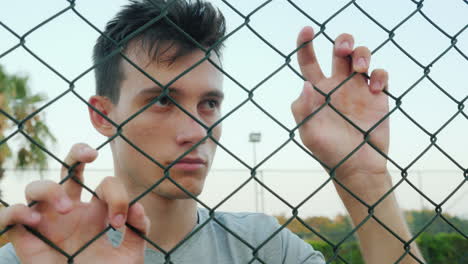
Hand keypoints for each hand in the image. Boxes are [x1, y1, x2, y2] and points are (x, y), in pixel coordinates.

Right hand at [0, 144, 149, 263]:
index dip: (116, 196)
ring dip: (50, 189)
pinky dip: (17, 212)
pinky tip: (34, 219)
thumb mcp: (130, 254)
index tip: (118, 222)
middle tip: (91, 155)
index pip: (106, 185)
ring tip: (67, 208)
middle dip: (77, 152)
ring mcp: (48, 222)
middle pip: (68, 168)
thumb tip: (137, 207)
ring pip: (37, 187)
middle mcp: (71, 210)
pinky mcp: (27, 239)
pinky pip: (10, 216)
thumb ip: (137, 230)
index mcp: (96, 211)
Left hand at [291, 26, 389, 182]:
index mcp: (317, 90)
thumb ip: (303, 109)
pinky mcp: (377, 96)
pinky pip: (380, 75)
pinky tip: (374, 90)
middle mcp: (337, 85)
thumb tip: (305, 85)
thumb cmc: (328, 152)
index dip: (305, 44)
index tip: (307, 30)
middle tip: (343, 50)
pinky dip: (379, 76)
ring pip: (362, 56)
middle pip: (340, 50)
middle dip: (343, 41)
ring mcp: (358, 89)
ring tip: (360, 69)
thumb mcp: (309, 133)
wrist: (357, 167)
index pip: (308, 62)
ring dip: (362, 54)